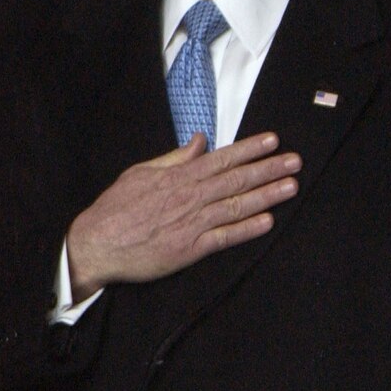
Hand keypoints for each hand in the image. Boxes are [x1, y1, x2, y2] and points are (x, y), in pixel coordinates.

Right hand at [66, 133, 299, 298]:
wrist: (95, 245)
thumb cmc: (115, 209)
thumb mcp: (140, 173)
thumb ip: (174, 158)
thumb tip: (199, 141)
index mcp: (178, 177)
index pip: (222, 159)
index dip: (250, 150)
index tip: (273, 142)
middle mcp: (190, 197)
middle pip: (236, 180)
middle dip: (268, 169)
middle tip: (296, 161)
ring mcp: (192, 223)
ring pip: (237, 206)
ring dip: (267, 195)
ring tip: (291, 186)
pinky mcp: (191, 248)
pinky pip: (225, 237)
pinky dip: (247, 229)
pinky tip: (268, 222)